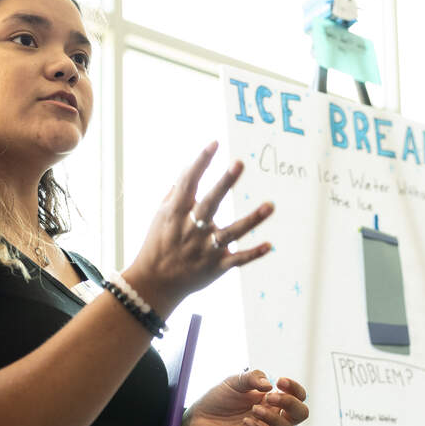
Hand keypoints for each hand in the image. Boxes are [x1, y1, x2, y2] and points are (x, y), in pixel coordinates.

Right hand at [125, 141, 273, 315]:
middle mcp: (191, 229)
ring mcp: (205, 249)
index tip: (215, 143)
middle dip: (224, 183)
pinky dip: (253, 253)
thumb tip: (190, 167)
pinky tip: (270, 245)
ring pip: (230, 233)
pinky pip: (237, 259)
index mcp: (176, 213)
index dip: (201, 162)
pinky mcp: (216, 267)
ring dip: (251, 220)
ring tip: (270, 205)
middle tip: (239, 163)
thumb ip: (177, 192)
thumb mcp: (161, 215)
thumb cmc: (159, 243)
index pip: (188, 182)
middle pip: (210, 204)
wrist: (154, 282)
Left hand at [182, 370, 308, 425]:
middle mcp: (274, 417)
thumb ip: (252, 378)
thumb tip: (270, 385)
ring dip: (274, 418)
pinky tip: (245, 421)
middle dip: (290, 403)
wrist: (197, 419)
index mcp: (273, 401)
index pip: (298, 397)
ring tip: (254, 409)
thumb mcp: (234, 382)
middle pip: (301, 414)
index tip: (280, 381)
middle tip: (270, 397)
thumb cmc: (218, 400)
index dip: (295, 389)